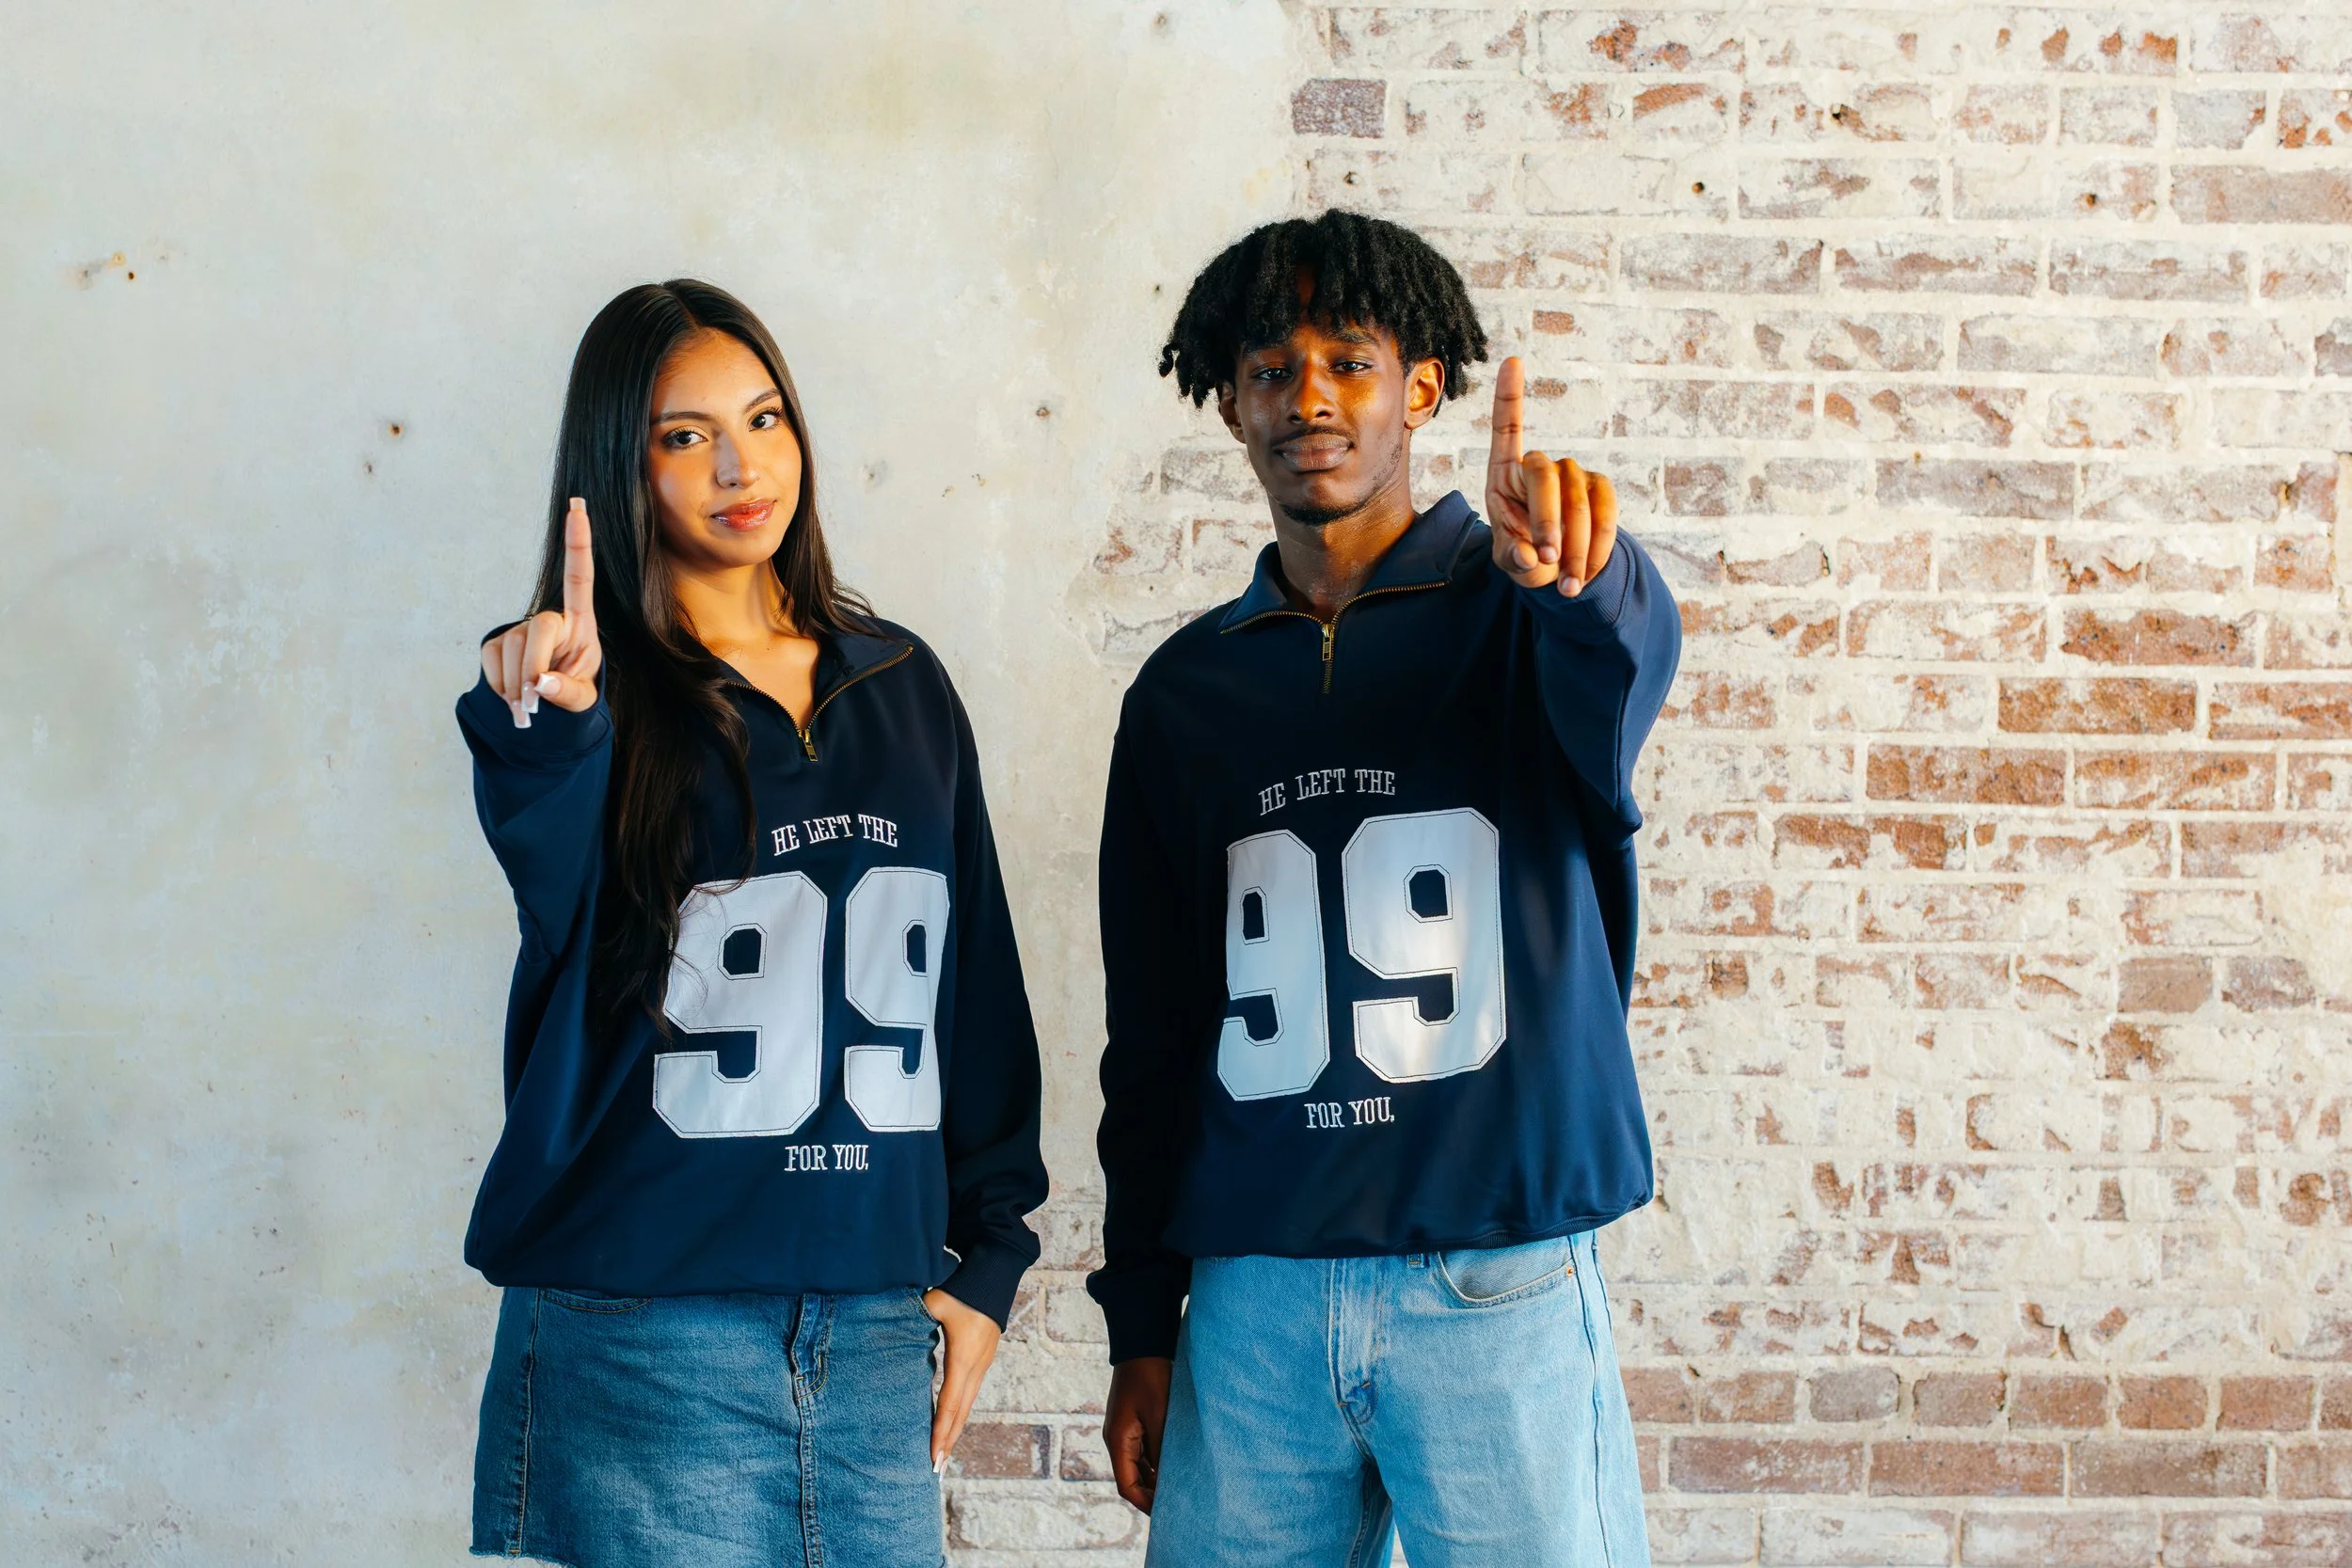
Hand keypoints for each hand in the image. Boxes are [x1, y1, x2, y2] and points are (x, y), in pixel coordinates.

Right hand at [481, 497, 602, 726]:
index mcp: (580, 624)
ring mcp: (520, 628)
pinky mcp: (497, 642)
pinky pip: (491, 660)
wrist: (547, 710)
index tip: (578, 507)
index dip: (578, 543)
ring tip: (527, 708)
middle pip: (538, 629)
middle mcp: (550, 619)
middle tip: (532, 705)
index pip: (579, 579)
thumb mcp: (582, 698)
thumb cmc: (574, 692)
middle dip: (533, 667)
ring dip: (515, 686)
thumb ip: (566, 692)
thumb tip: (539, 683)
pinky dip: (500, 686)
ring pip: (510, 648)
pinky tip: (513, 697)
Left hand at [924, 1287, 1002, 1471]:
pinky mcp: (981, 1362)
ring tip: (943, 1456)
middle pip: (960, 1414)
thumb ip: (914, 1318)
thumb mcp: (935, 1303)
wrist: (994, 1281)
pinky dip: (958, 1415)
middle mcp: (975, 1369)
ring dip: (954, 1431)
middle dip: (947, 1443)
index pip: (949, 1403)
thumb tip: (892, 1328)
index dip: (940, 1431)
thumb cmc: (963, 1292)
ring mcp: (981, 1367)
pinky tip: (951, 1424)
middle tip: (936, 1471)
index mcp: (963, 1359)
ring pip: (966, 1406)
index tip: (933, 1455)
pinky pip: (968, 1395)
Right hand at [1104, 1356, 1172, 1514]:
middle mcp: (1117, 1439)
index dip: (1146, 1503)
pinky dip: (1158, 1461)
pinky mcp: (1135, 1421)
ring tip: (1182, 1487)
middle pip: (1132, 1478)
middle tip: (1179, 1504)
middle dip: (1152, 1493)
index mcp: (1118, 1440)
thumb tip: (1169, 1478)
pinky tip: (1177, 1464)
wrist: (1143, 1343)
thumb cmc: (1150, 1376)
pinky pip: (1144, 1450)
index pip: (1127, 1486)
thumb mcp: (1159, 1415)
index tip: (1167, 1514)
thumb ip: (1161, 1449)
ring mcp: (1125, 1430)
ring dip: (1157, 1478)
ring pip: (1140, 1466)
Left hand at [1484, 356, 1617, 597]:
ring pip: (1578, 500)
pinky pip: (1606, 513)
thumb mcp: (1509, 563)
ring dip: (1575, 546)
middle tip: (1547, 558)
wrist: (1558, 569)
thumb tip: (1528, 556)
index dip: (1510, 396)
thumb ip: (1513, 559)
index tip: (1512, 360)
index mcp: (1504, 474)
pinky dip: (1598, 548)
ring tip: (1567, 584)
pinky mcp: (1601, 489)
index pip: (1507, 429)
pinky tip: (1585, 573)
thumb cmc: (1523, 557)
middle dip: (1546, 519)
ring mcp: (1572, 474)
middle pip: (1544, 473)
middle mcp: (1539, 465)